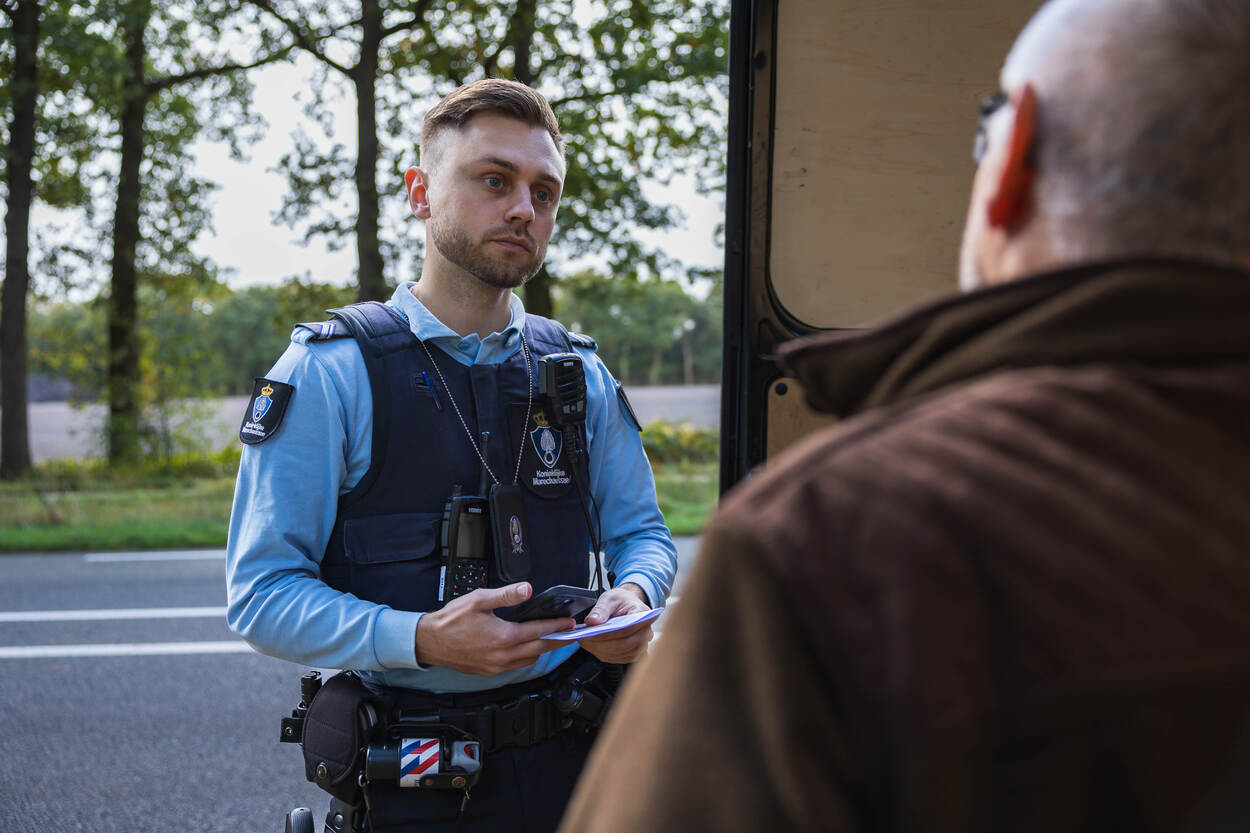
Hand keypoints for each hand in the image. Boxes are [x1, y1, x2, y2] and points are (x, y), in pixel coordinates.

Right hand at [415, 582, 573, 675]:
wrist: (429, 642)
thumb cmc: (451, 621)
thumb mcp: (479, 600)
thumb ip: (506, 595)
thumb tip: (527, 589)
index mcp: (503, 637)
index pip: (538, 631)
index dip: (557, 627)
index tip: (570, 623)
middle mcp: (503, 655)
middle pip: (539, 649)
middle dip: (557, 641)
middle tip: (571, 635)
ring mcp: (496, 666)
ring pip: (529, 660)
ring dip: (542, 650)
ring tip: (552, 639)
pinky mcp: (490, 671)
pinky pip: (516, 666)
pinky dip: (526, 657)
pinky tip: (527, 649)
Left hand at [577, 583, 653, 663]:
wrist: (627, 605)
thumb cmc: (620, 601)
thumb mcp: (609, 599)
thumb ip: (600, 609)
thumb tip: (592, 621)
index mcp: (643, 614)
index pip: (627, 628)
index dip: (608, 633)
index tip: (591, 633)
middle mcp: (646, 632)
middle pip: (625, 644)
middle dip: (603, 644)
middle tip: (585, 640)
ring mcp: (641, 645)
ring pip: (622, 654)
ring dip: (602, 651)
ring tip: (587, 642)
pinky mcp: (633, 653)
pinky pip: (619, 659)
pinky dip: (605, 654)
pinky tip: (594, 647)